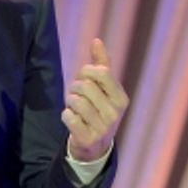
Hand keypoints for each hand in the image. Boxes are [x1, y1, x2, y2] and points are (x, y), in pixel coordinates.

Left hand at [63, 38, 128, 161]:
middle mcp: (115, 113)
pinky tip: (73, 120)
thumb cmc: (98, 110)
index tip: (83, 78)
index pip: (101, 72)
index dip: (85, 71)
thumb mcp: (104, 89)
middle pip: (85, 86)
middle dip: (74, 87)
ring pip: (75, 101)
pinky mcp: (88, 139)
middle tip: (76, 95)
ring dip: (69, 102)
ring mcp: (103, 128)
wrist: (95, 146)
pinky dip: (66, 115)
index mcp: (121, 98)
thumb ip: (101, 65)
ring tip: (74, 108)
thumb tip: (96, 40)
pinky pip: (68, 117)